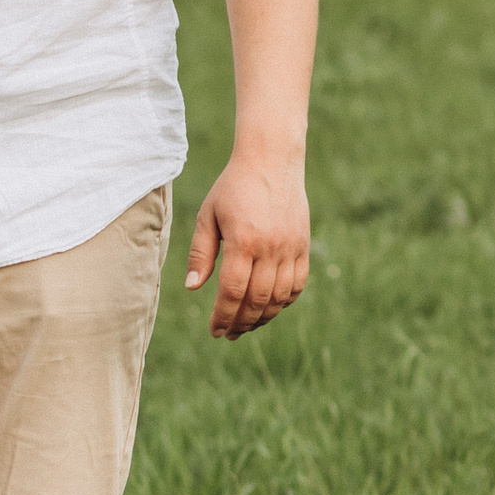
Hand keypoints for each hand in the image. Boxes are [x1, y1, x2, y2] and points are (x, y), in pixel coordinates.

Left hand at [184, 150, 310, 339]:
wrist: (271, 160)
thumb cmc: (232, 188)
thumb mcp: (207, 216)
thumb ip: (200, 254)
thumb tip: (192, 288)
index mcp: (243, 241)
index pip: (232, 291)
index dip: (223, 316)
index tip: (215, 331)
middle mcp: (271, 247)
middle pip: (257, 299)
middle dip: (241, 323)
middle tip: (229, 334)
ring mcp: (291, 247)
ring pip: (279, 297)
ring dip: (262, 317)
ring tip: (246, 325)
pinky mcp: (303, 245)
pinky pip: (297, 284)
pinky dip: (284, 301)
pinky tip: (269, 308)